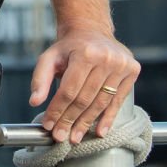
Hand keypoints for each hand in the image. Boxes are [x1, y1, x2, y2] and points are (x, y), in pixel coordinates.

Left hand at [30, 28, 140, 143]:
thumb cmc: (69, 47)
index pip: (69, 90)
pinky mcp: (132, 71)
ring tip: (75, 136)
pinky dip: (108, 118)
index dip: (58, 110)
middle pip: (85, 98)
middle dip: (70, 120)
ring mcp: (122, 65)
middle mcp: (106, 58)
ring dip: (87, 123)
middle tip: (60, 136)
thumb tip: (34, 102)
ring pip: (101, 102)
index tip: (49, 125)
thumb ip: (40, 79)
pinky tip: (100, 131)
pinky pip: (118, 100)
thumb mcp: (49, 57)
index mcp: (85, 53)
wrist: (92, 30)